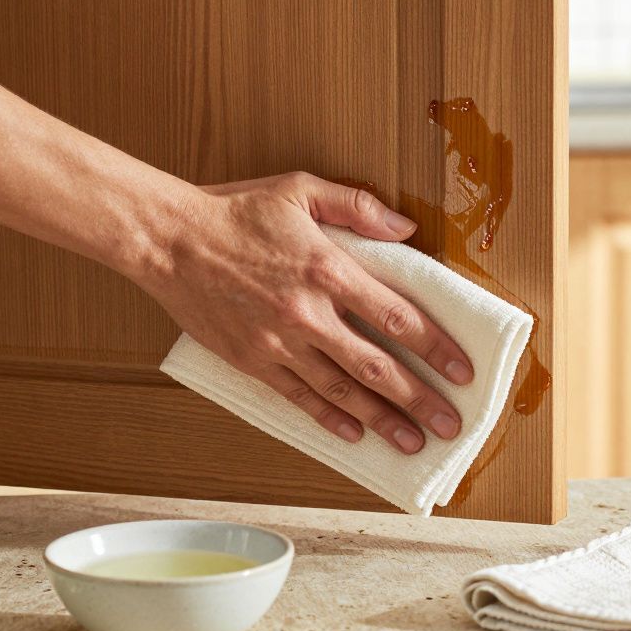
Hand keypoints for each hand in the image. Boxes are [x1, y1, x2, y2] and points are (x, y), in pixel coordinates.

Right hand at [139, 172, 474, 453]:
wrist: (168, 239)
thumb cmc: (235, 211)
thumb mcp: (301, 188)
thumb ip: (358, 207)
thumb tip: (407, 227)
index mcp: (328, 268)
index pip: (396, 315)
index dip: (436, 346)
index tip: (463, 370)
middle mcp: (308, 312)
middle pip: (376, 365)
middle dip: (419, 398)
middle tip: (451, 424)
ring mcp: (278, 342)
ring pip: (341, 390)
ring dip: (381, 419)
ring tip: (412, 442)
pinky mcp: (252, 361)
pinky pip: (297, 397)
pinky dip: (328, 418)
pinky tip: (353, 433)